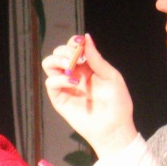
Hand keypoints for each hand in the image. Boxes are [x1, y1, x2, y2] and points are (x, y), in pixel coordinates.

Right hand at [40, 36, 133, 158]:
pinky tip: (74, 83)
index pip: (73, 48)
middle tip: (74, 57)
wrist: (114, 128)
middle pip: (58, 54)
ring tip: (69, 67)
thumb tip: (86, 38)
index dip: (73, 42)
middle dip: (64, 51)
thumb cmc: (118, 103)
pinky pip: (51, 83)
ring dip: (57, 61)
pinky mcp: (59, 98)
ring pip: (49, 65)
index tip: (78, 42)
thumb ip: (96, 59)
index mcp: (88, 67)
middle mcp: (74, 74)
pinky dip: (60, 79)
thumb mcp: (111, 77)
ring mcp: (65, 86)